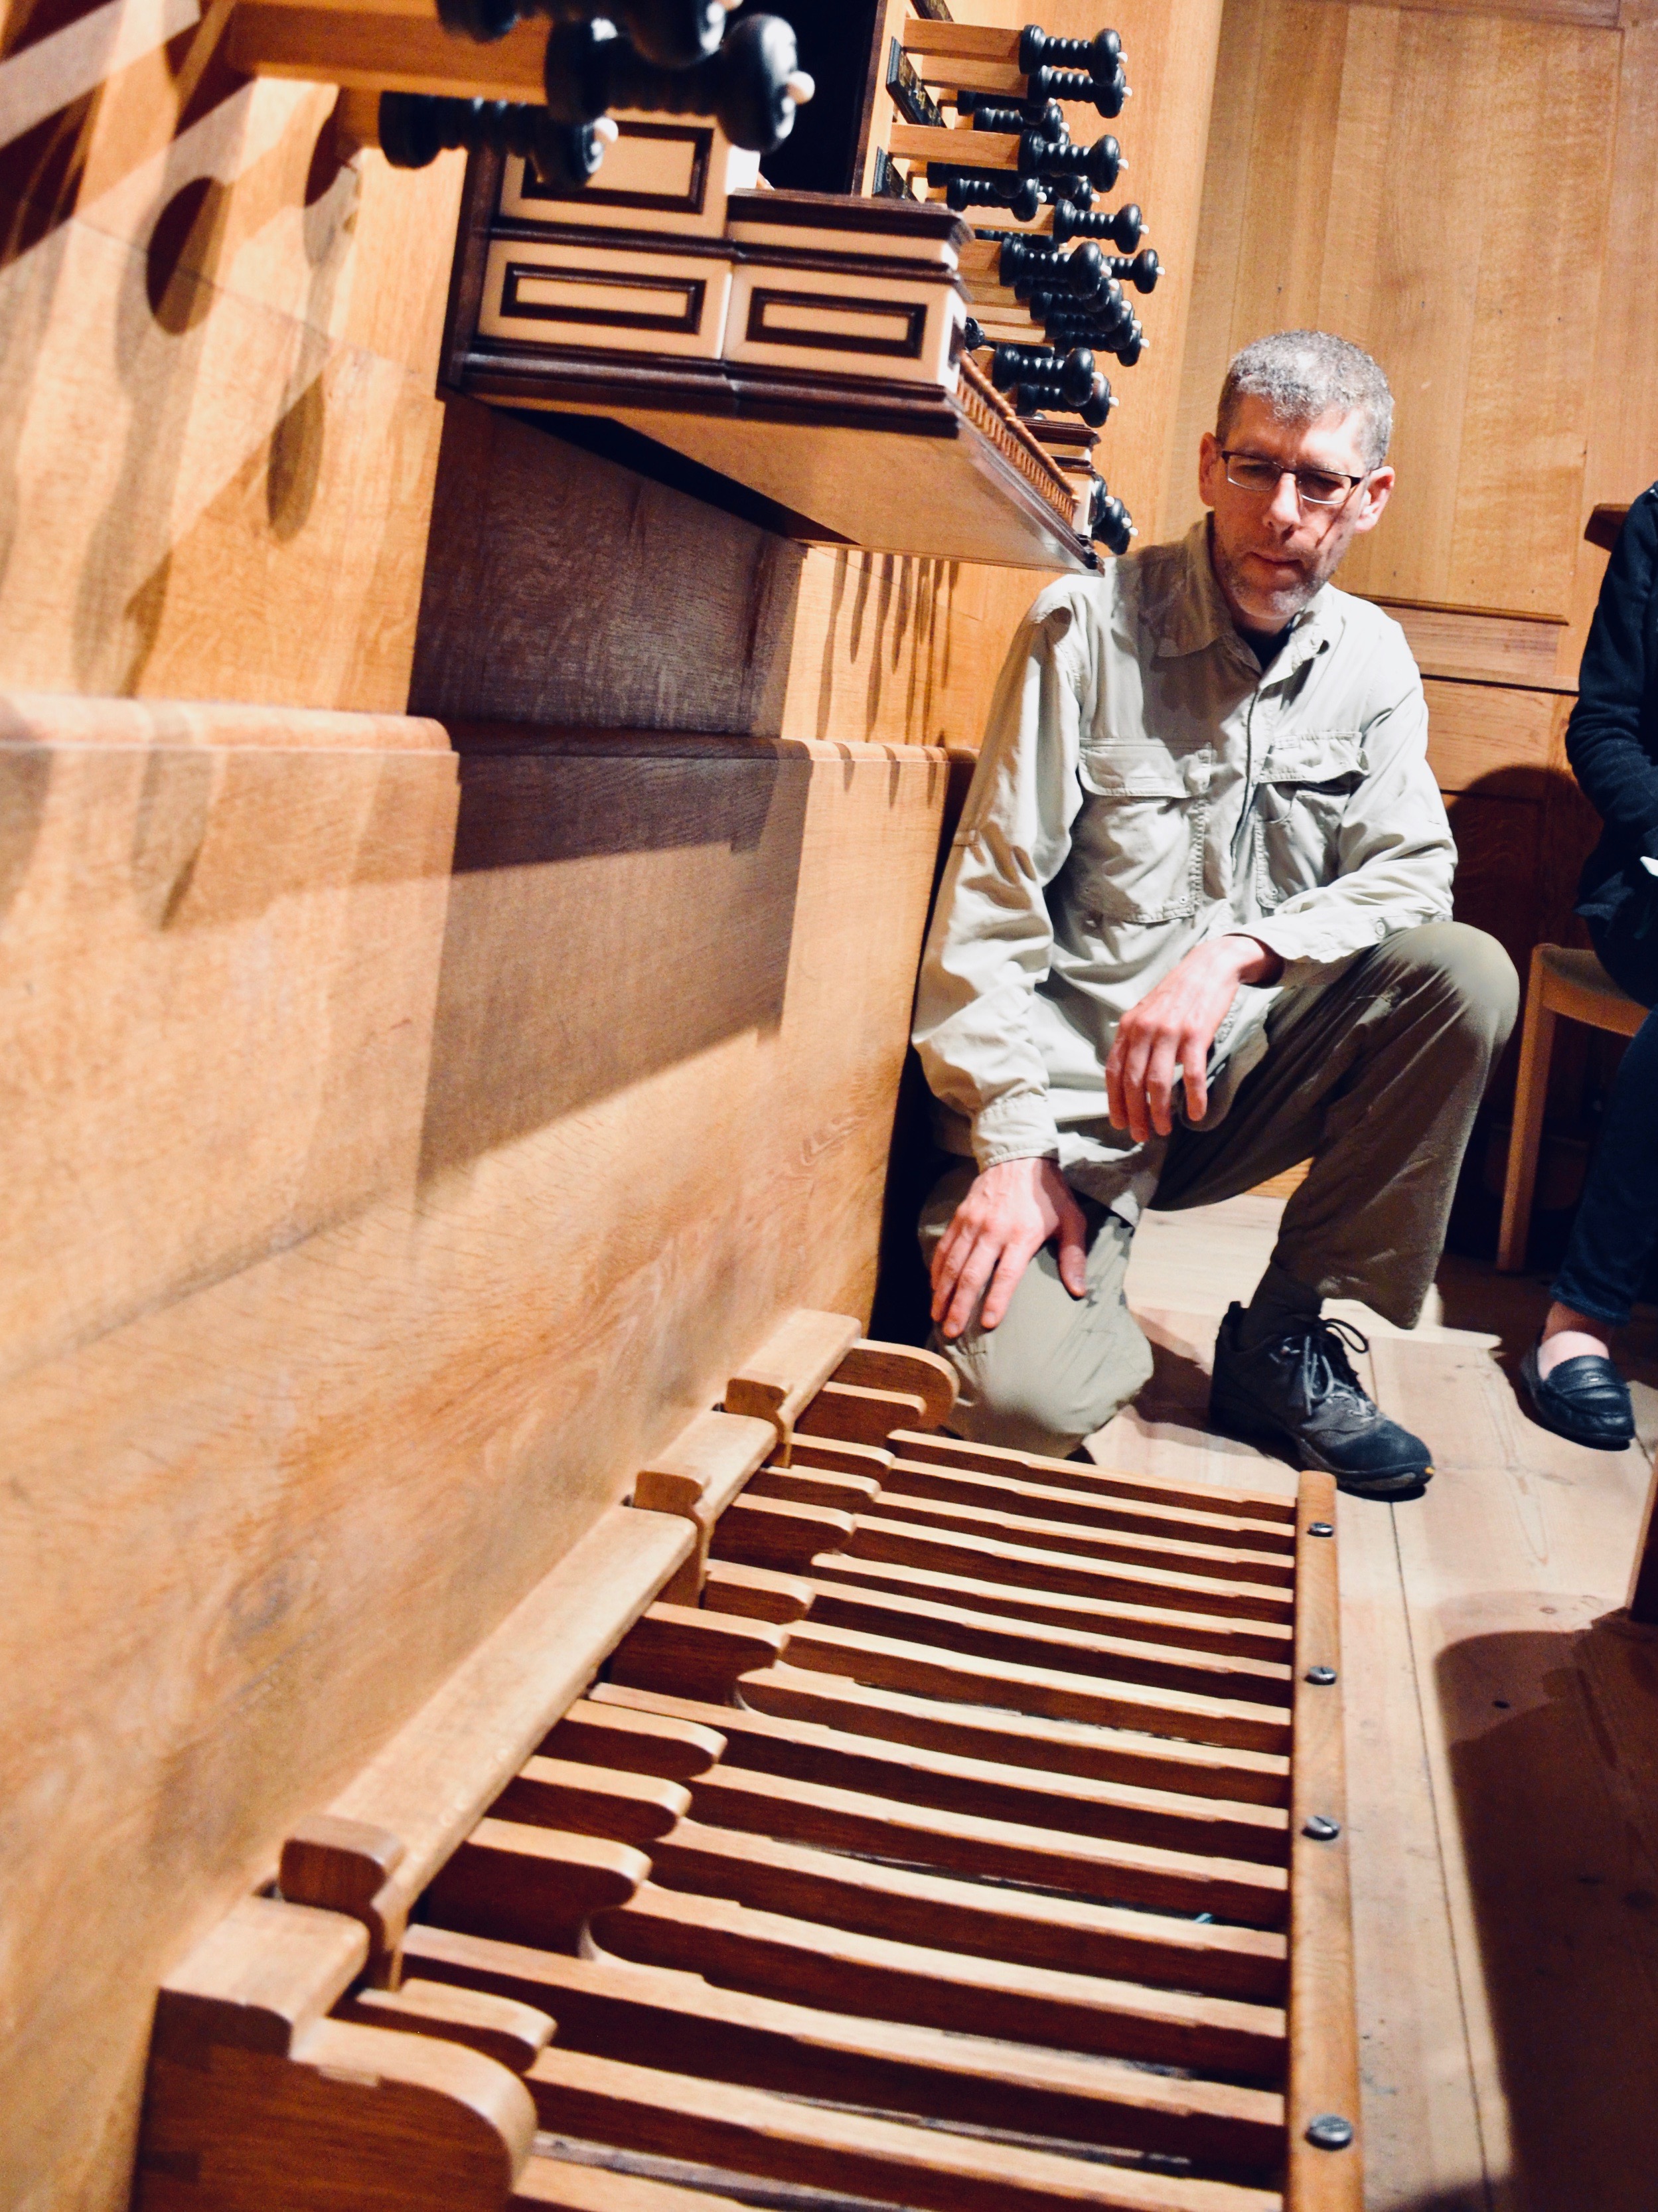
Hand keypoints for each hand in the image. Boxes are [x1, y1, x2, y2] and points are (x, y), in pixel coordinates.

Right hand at [930, 1156, 1088, 1340]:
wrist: (1020, 1157)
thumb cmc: (1050, 1195)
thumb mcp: (1071, 1221)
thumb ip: (1073, 1256)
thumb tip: (1078, 1291)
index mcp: (1022, 1235)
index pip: (1006, 1275)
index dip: (996, 1300)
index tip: (987, 1324)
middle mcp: (993, 1231)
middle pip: (972, 1274)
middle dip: (960, 1305)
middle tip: (951, 1330)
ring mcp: (973, 1223)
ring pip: (953, 1263)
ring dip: (943, 1292)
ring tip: (937, 1315)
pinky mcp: (961, 1216)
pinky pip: (944, 1247)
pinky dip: (937, 1269)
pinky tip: (934, 1287)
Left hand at [1105, 935, 1282, 1142]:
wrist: (1209, 966)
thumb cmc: (1178, 994)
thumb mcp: (1146, 1013)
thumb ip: (1135, 1040)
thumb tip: (1127, 1074)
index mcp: (1129, 1027)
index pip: (1113, 1071)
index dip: (1115, 1101)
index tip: (1119, 1123)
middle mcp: (1144, 1029)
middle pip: (1133, 1082)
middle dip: (1135, 1114)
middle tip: (1141, 1135)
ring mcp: (1170, 1032)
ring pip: (1158, 1082)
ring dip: (1160, 1112)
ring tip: (1164, 1129)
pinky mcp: (1196, 1034)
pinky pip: (1192, 1075)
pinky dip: (1193, 1099)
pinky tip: (1195, 1114)